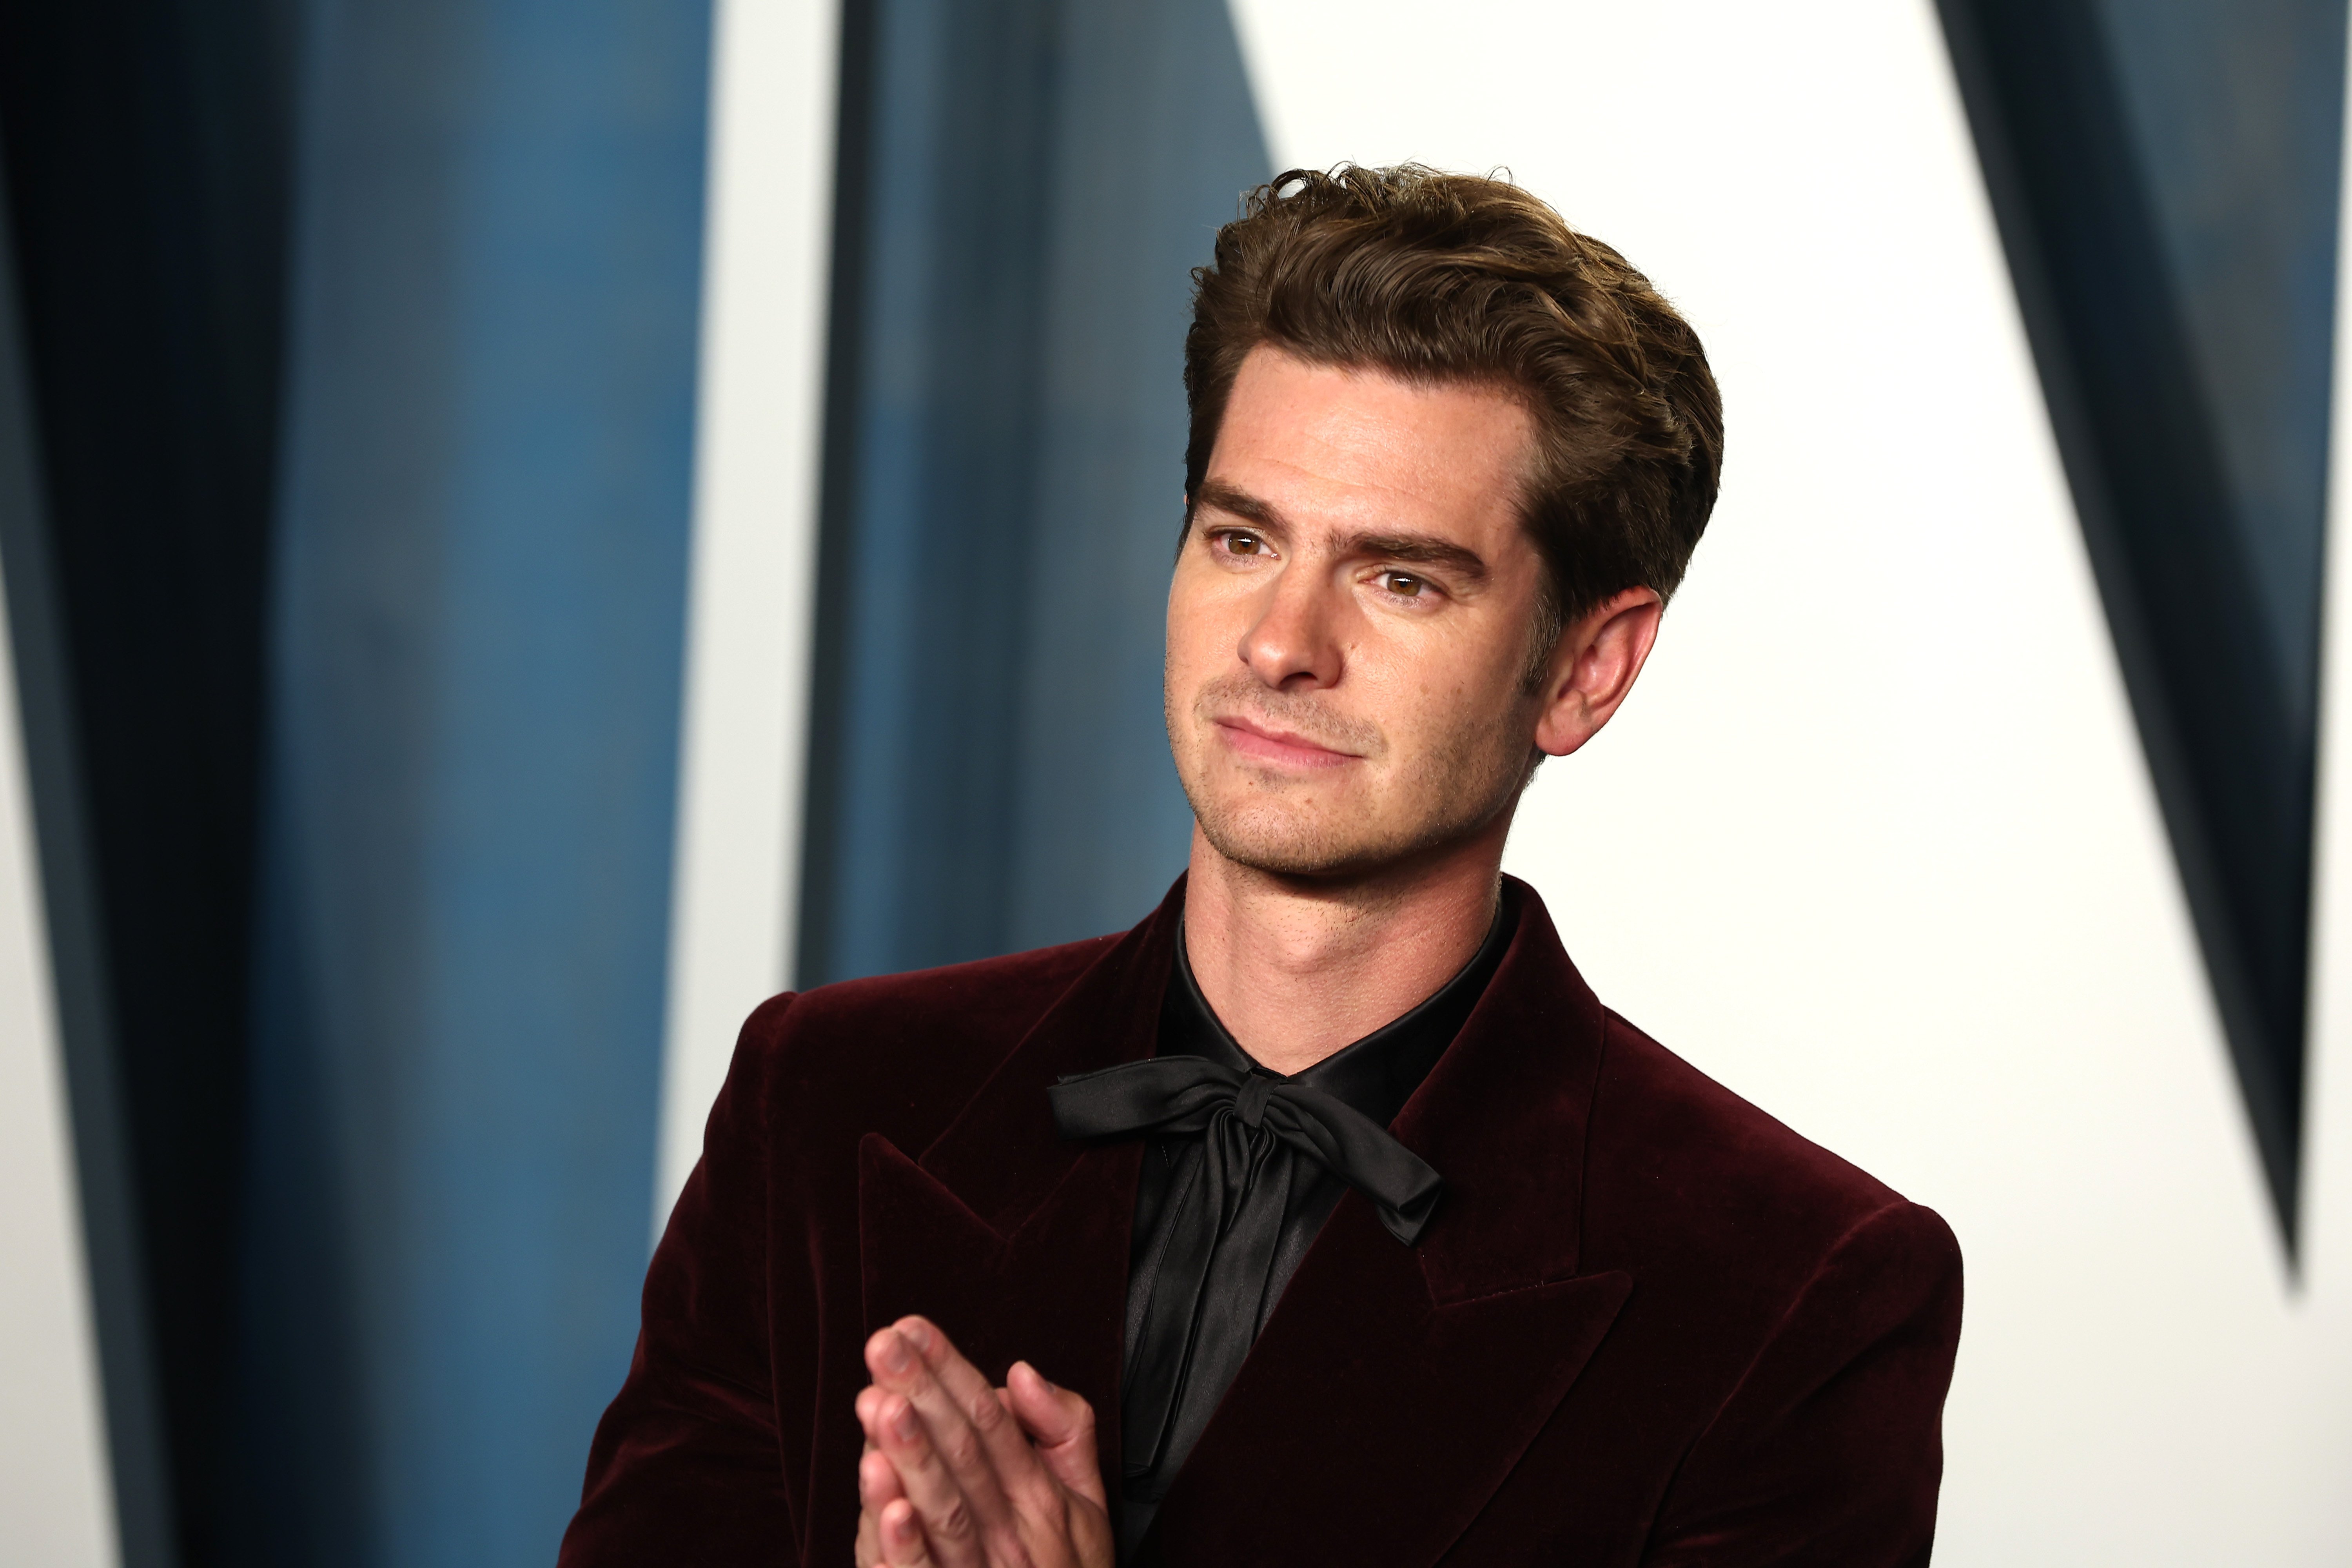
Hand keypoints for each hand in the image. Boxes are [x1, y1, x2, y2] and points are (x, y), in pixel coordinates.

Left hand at [852, 1315, 1112, 1567]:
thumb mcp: (1089, 1504)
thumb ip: (1064, 1431)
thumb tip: (1021, 1372)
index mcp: (1040, 1498)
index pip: (991, 1420)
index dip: (950, 1371)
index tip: (911, 1329)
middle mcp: (1011, 1531)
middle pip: (963, 1451)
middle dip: (922, 1392)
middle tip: (883, 1345)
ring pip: (944, 1506)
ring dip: (910, 1453)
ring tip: (878, 1402)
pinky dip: (902, 1540)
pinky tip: (880, 1492)